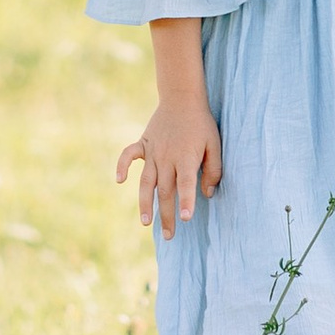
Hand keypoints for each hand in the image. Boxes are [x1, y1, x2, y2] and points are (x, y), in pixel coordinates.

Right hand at [116, 96, 221, 235]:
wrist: (182, 98)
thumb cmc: (201, 124)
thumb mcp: (215, 145)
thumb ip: (213, 170)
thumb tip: (206, 194)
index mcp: (186, 158)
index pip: (186, 185)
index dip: (186, 202)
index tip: (186, 219)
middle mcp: (167, 158)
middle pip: (165, 191)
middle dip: (167, 215)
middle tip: (170, 236)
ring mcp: (153, 151)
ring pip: (146, 182)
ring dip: (145, 203)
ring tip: (145, 222)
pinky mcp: (143, 143)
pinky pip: (129, 155)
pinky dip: (122, 166)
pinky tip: (119, 181)